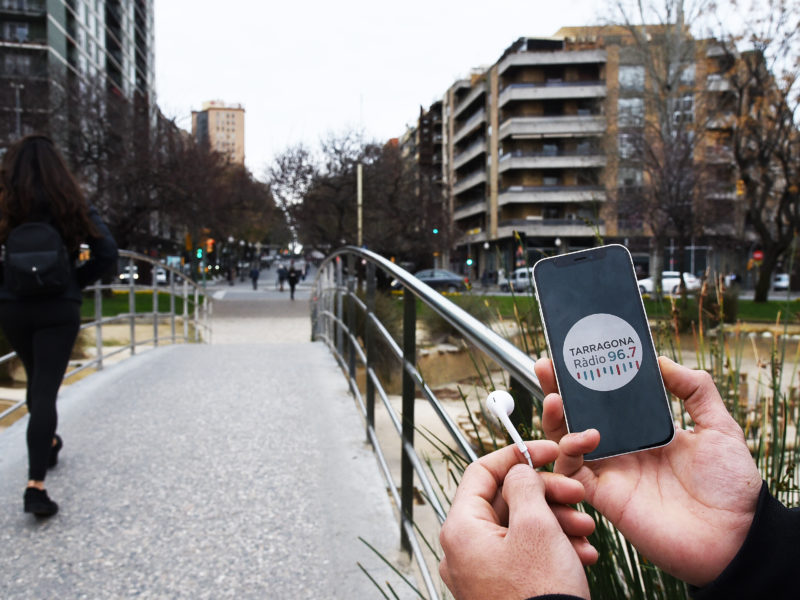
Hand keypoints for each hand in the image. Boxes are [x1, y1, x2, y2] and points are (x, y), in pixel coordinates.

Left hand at [439, 441, 595, 599]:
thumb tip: (518, 472)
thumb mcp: (537, 526)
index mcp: (460, 529)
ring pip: (519, 529)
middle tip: (577, 494)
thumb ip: (524, 486)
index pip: (480, 472)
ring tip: (587, 531)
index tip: (545, 450)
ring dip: (556, 523)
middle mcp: (462, 550)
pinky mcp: (499, 589)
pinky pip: (523, 556)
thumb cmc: (540, 596)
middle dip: (547, 496)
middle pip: (505, 501)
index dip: (516, 455)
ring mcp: (479, 573)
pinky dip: (551, 549)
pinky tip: (582, 553)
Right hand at [535, 356, 761, 585]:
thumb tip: (661, 360)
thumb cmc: (731, 487)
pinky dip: (569, 452)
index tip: (576, 355)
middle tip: (547, 366)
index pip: (605, 399)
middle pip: (576, 415)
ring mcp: (610, 472)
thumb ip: (695, 389)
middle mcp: (620, 449)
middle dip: (557, 390)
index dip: (587, 379)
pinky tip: (584, 436)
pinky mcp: (604, 496)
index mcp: (642, 431)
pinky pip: (572, 472)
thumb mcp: (719, 426)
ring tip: (554, 398)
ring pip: (564, 441)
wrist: (736, 537)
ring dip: (553, 418)